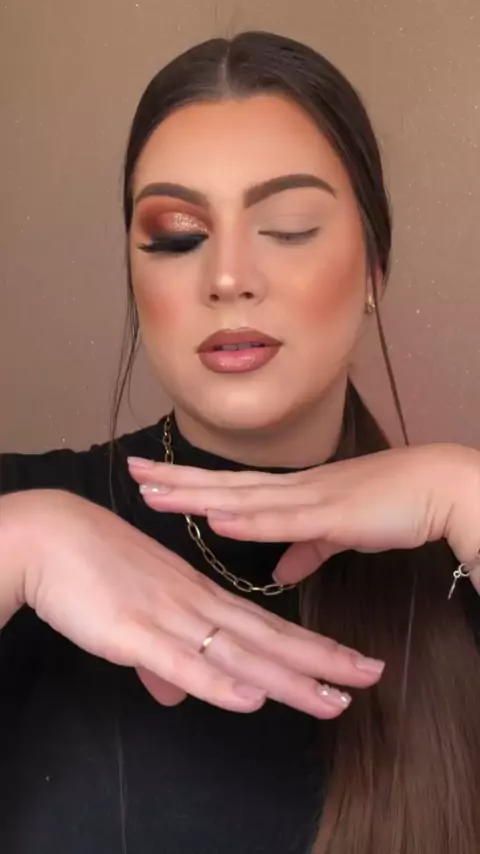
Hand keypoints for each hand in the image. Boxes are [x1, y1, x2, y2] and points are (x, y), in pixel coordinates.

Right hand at [2, 490, 383, 717]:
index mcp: (200, 597)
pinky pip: (183, 660)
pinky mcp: (134, 630)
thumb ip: (158, 659)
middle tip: (371, 676)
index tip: (349, 664)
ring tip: (334, 698)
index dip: (309, 647)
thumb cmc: (93, 570)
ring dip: (288, 677)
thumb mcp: (134, 618)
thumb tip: (173, 693)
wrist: (51, 536)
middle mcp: (197, 605)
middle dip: (321, 660)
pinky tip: (252, 697)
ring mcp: (169, 616)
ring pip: (239, 652)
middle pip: (268, 637)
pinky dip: (219, 681)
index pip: (267, 626)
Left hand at [129, 443, 479, 591]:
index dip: (191, 482)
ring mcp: (309, 496)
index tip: (154, 477)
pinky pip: (282, 517)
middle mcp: (292, 488)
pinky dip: (248, 518)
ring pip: (241, 495)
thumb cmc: (391, 505)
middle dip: (176, 478)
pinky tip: (216, 515)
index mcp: (292, 492)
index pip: (230, 485)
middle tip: (131, 468)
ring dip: (197, 493)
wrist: (436, 489)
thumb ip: (306, 549)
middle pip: (223, 482)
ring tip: (154, 490)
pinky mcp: (331, 513)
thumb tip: (278, 571)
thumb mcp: (339, 531)